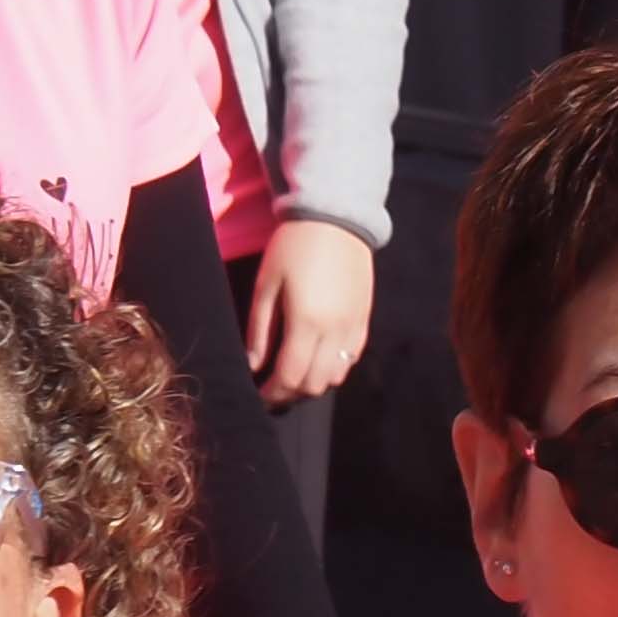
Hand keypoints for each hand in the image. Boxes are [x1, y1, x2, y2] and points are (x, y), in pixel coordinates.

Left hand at [243, 218, 376, 405]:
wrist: (337, 220)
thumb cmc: (293, 247)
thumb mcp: (267, 284)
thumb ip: (260, 329)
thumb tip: (253, 365)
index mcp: (307, 322)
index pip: (291, 376)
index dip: (273, 393)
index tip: (258, 396)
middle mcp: (336, 331)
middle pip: (315, 384)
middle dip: (291, 393)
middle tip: (272, 389)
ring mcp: (354, 328)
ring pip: (335, 376)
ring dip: (312, 383)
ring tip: (293, 375)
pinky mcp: (364, 321)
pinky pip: (351, 359)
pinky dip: (332, 368)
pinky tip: (316, 359)